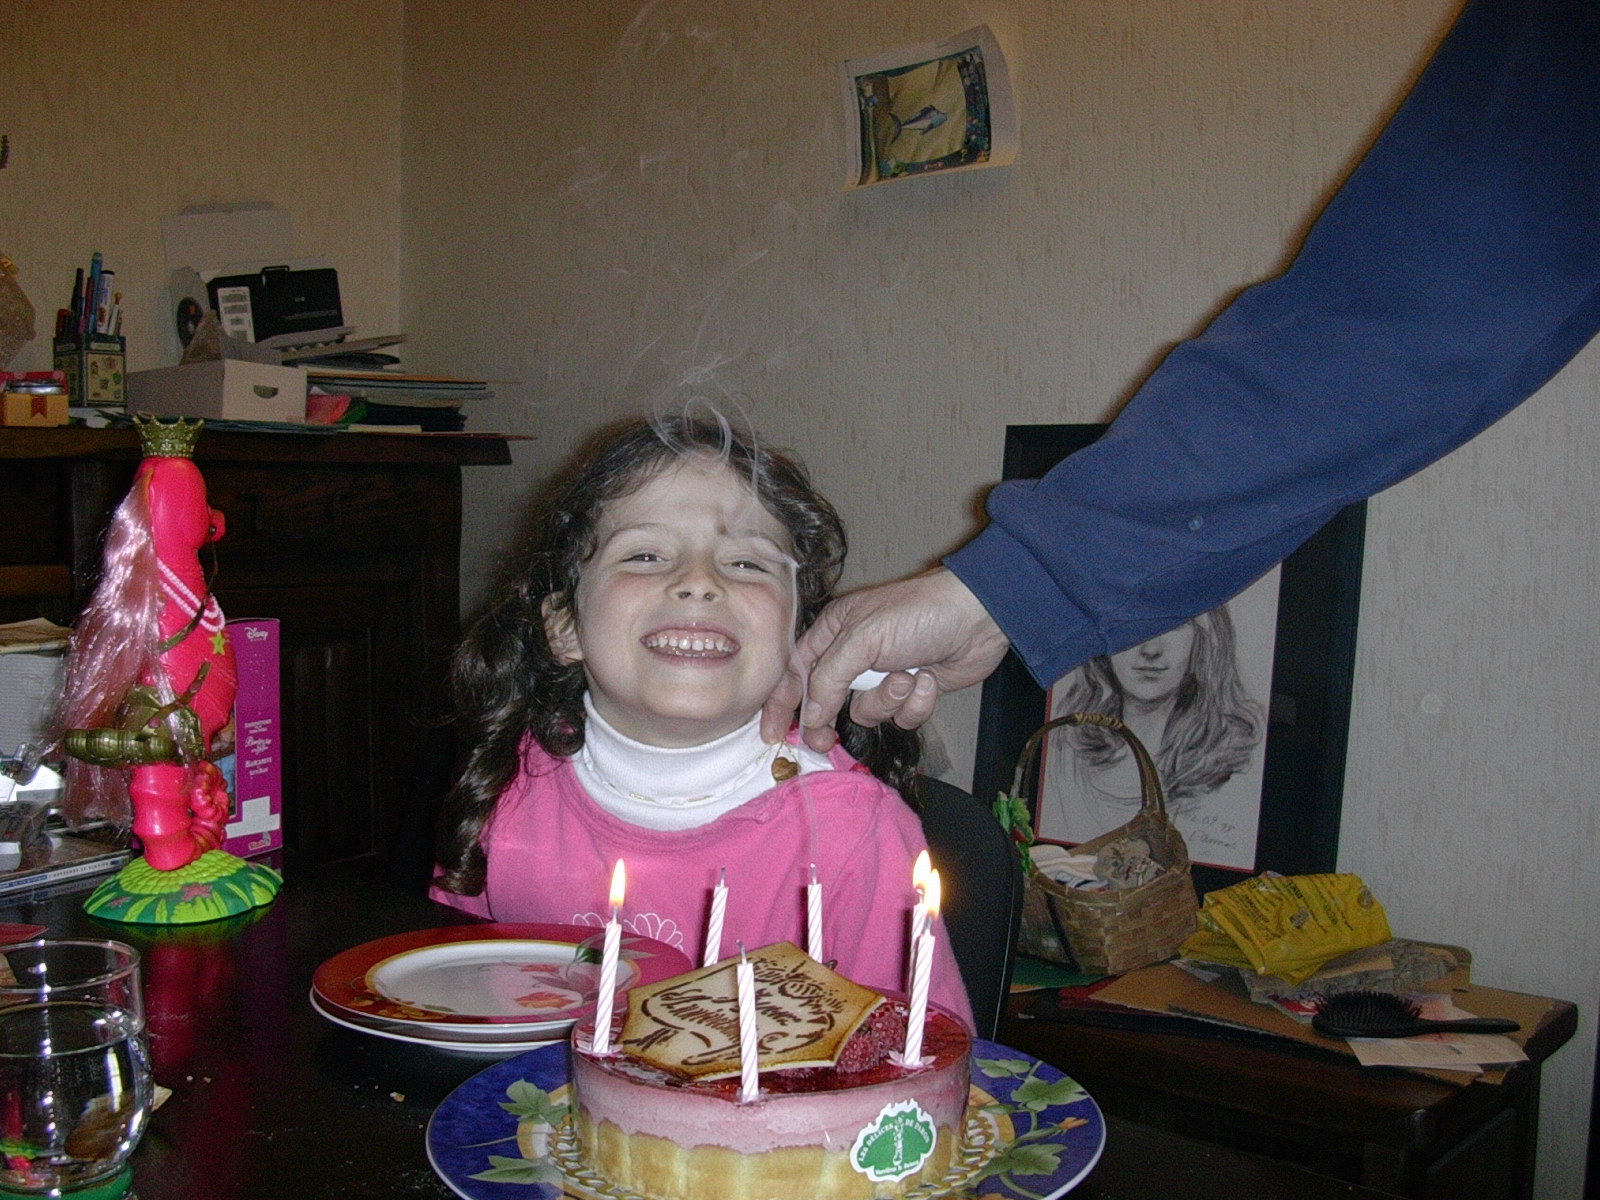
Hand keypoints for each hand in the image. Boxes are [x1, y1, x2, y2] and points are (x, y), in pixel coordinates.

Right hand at [761, 568, 1009, 751]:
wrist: (980, 618)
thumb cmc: (918, 614)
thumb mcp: (863, 639)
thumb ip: (829, 678)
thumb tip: (811, 715)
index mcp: (834, 631)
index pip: (796, 671)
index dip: (782, 702)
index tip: (773, 733)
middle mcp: (854, 654)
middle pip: (826, 700)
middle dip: (830, 719)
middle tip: (826, 743)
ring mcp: (884, 675)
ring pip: (866, 711)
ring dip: (888, 700)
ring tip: (908, 675)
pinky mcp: (911, 692)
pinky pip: (900, 716)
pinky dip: (914, 703)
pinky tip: (928, 679)